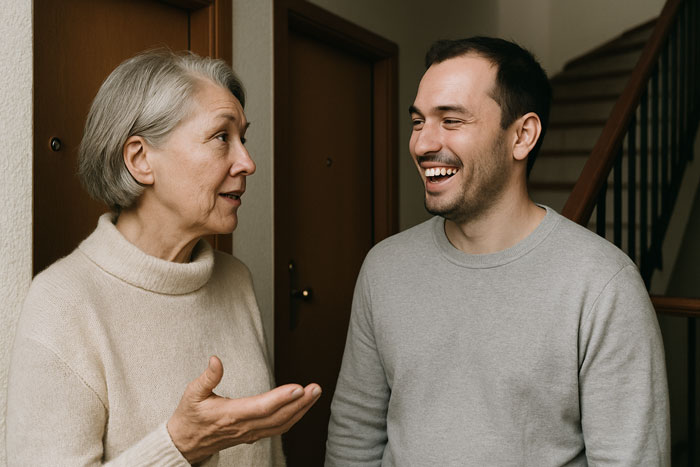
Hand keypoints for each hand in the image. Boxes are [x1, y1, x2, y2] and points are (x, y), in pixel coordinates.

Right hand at [166, 356, 320, 463]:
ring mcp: (250, 433)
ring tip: (315, 394)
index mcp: (231, 414)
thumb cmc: (190, 417)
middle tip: (316, 388)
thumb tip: (215, 360)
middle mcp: (244, 426)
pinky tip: (302, 407)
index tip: (298, 387)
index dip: (282, 398)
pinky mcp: (253, 435)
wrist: (185, 443)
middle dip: (300, 403)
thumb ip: (207, 377)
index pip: (261, 407)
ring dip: (301, 410)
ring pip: (281, 424)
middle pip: (278, 417)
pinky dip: (293, 418)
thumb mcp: (192, 394)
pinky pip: (278, 429)